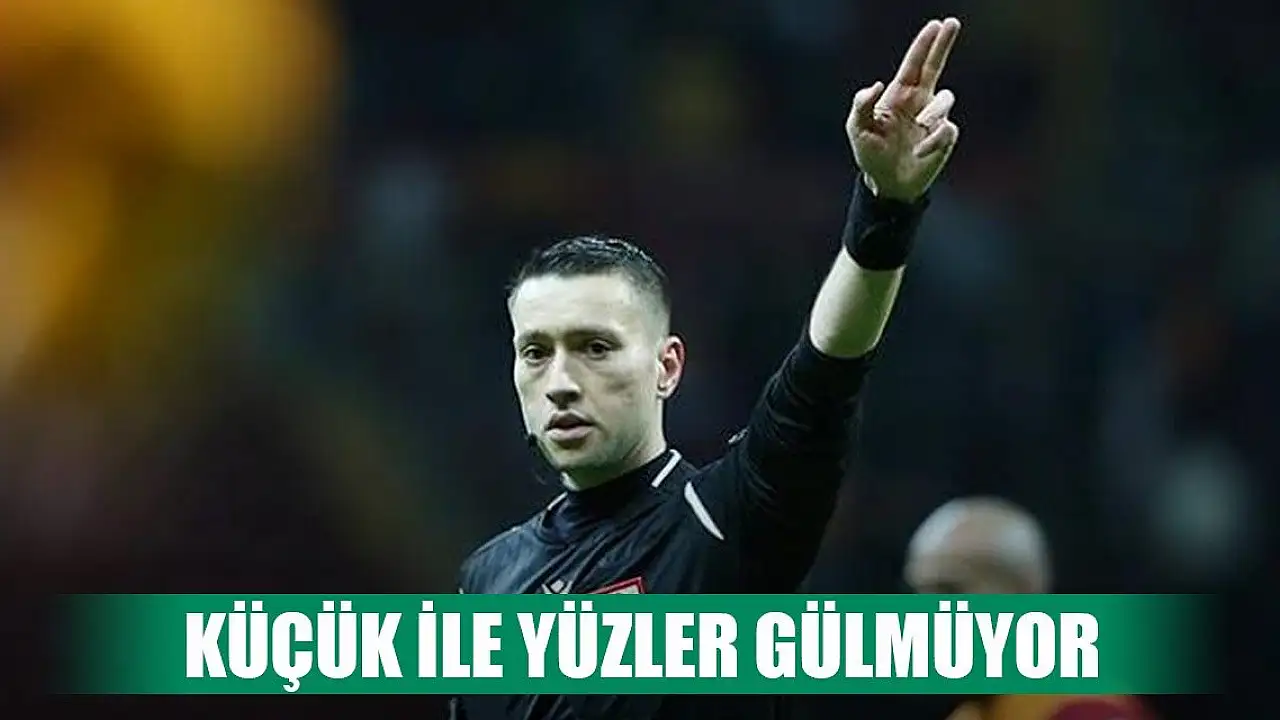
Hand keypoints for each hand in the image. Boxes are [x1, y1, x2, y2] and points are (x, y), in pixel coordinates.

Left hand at [846, 17, 961, 201]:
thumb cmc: (871, 153)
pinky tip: (920, 151)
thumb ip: (861, 104)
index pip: (914, 65)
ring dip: (933, 110)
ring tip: (920, 123)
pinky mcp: (944, 138)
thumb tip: (878, 84)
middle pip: (935, 67)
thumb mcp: (857, 128)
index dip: (924, 45)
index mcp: (899, 95)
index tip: (936, 25)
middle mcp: (920, 101)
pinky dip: (933, 140)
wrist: (887, 184)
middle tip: (952, 23)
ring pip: (945, 98)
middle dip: (943, 45)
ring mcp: (934, 119)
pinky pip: (946, 130)